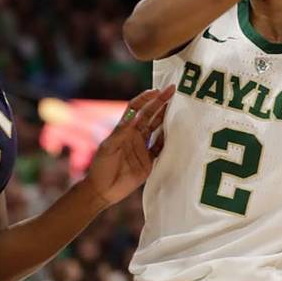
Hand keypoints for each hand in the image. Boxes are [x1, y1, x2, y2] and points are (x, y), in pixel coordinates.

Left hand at [84, 86, 173, 207]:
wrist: (103, 190)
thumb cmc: (101, 166)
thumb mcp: (109, 148)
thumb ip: (121, 133)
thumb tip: (135, 118)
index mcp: (124, 129)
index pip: (136, 108)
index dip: (146, 98)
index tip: (157, 90)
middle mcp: (135, 135)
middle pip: (150, 115)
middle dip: (161, 102)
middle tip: (173, 91)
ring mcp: (143, 147)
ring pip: (158, 128)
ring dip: (167, 117)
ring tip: (180, 107)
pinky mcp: (149, 161)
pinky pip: (161, 147)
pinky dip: (169, 140)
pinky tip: (177, 132)